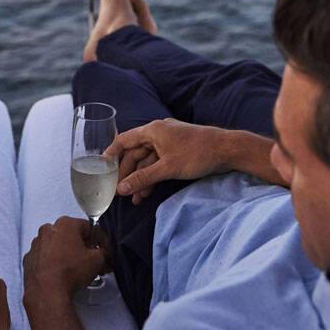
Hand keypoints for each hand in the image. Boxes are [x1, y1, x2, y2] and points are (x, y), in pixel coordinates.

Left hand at [24, 217, 110, 296]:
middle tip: (94, 261)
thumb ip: (104, 254)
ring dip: (69, 255)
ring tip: (79, 270)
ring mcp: (36, 245)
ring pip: (57, 246)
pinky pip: (46, 258)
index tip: (106, 252)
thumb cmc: (70, 271)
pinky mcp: (29, 259)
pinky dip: (54, 263)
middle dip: (84, 247)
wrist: (47, 291)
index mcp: (65, 224)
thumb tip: (103, 256)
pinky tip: (62, 274)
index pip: (90, 228)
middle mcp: (48, 230)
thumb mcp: (97, 261)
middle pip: (72, 236)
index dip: (101, 241)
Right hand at [104, 118, 233, 203]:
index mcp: (152, 130)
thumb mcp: (167, 168)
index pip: (123, 140)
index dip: (111, 154)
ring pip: (147, 160)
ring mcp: (169, 141)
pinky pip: (158, 162)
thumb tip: (121, 189)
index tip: (101, 168)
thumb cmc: (198, 154)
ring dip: (140, 178)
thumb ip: (142, 178)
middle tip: (119, 191)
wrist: (228, 150)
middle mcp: (158, 133)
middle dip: (127, 173)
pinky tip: (148, 192)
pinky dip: (153, 176)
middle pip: (134, 153)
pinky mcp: (178, 150)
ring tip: (134, 198)